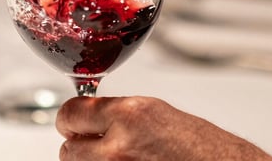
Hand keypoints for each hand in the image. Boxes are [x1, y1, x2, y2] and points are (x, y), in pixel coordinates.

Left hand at [56, 96, 271, 160]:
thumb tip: (88, 118)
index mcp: (129, 116)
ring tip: (121, 160)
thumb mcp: (157, 114)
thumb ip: (118, 115)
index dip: (71, 120)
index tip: (73, 123)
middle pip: (68, 149)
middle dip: (80, 148)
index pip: (70, 114)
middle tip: (97, 147)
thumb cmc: (203, 149)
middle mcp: (119, 146)